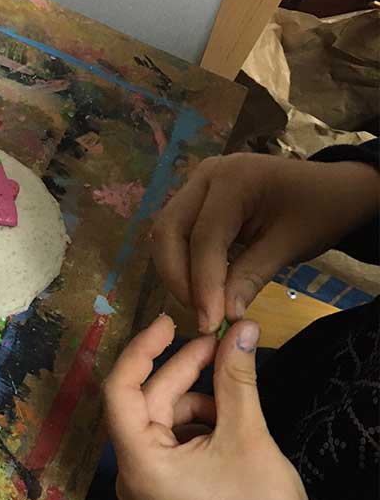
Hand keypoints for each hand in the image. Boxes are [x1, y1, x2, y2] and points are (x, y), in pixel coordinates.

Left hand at [104, 315, 319, 499]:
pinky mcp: (166, 487)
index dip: (141, 350)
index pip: (120, 392)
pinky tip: (228, 419)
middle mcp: (134, 475)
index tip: (168, 323)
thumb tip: (242, 327)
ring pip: (163, 418)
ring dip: (196, 397)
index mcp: (140, 466)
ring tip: (235, 393)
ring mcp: (148, 484)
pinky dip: (197, 420)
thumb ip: (235, 377)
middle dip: (183, 371)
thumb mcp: (246, 434)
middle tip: (220, 341)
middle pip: (147, 403)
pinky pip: (172, 438)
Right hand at [151, 154, 379, 332]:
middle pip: (169, 231)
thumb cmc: (318, 212)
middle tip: (200, 315)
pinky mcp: (197, 199)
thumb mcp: (289, 246)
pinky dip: (182, 262)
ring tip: (200, 305)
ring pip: (166, 233)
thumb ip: (251, 277)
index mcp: (234, 179)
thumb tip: (222, 316)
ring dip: (176, 272)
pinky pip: (177, 233)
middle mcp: (206, 176)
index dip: (203, 283)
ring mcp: (198, 185)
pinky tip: (200, 288)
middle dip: (178, 277)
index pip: (204, 237)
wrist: (332, 190)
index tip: (210, 323)